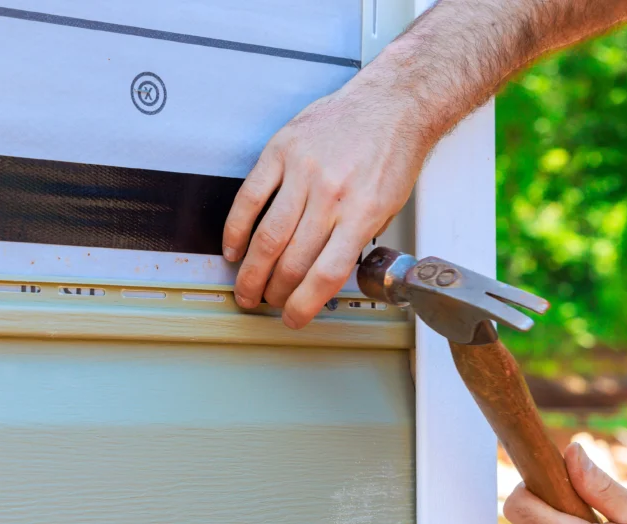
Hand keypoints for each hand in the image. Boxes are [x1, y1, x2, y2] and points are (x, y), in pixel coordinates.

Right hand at [221, 68, 430, 328]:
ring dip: (252, 271)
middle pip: (291, 261)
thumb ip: (354, 239)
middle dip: (274, 293)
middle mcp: (332, 195)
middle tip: (266, 303)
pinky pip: (250, 197)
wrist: (393, 102)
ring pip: (267, 237)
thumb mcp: (388, 206)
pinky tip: (233, 249)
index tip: (292, 318)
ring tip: (246, 288)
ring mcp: (303, 172)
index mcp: (362, 213)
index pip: (325, 275)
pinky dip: (236, 229)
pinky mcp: (282, 151)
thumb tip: (321, 275)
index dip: (303, 305)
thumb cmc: (392, 153)